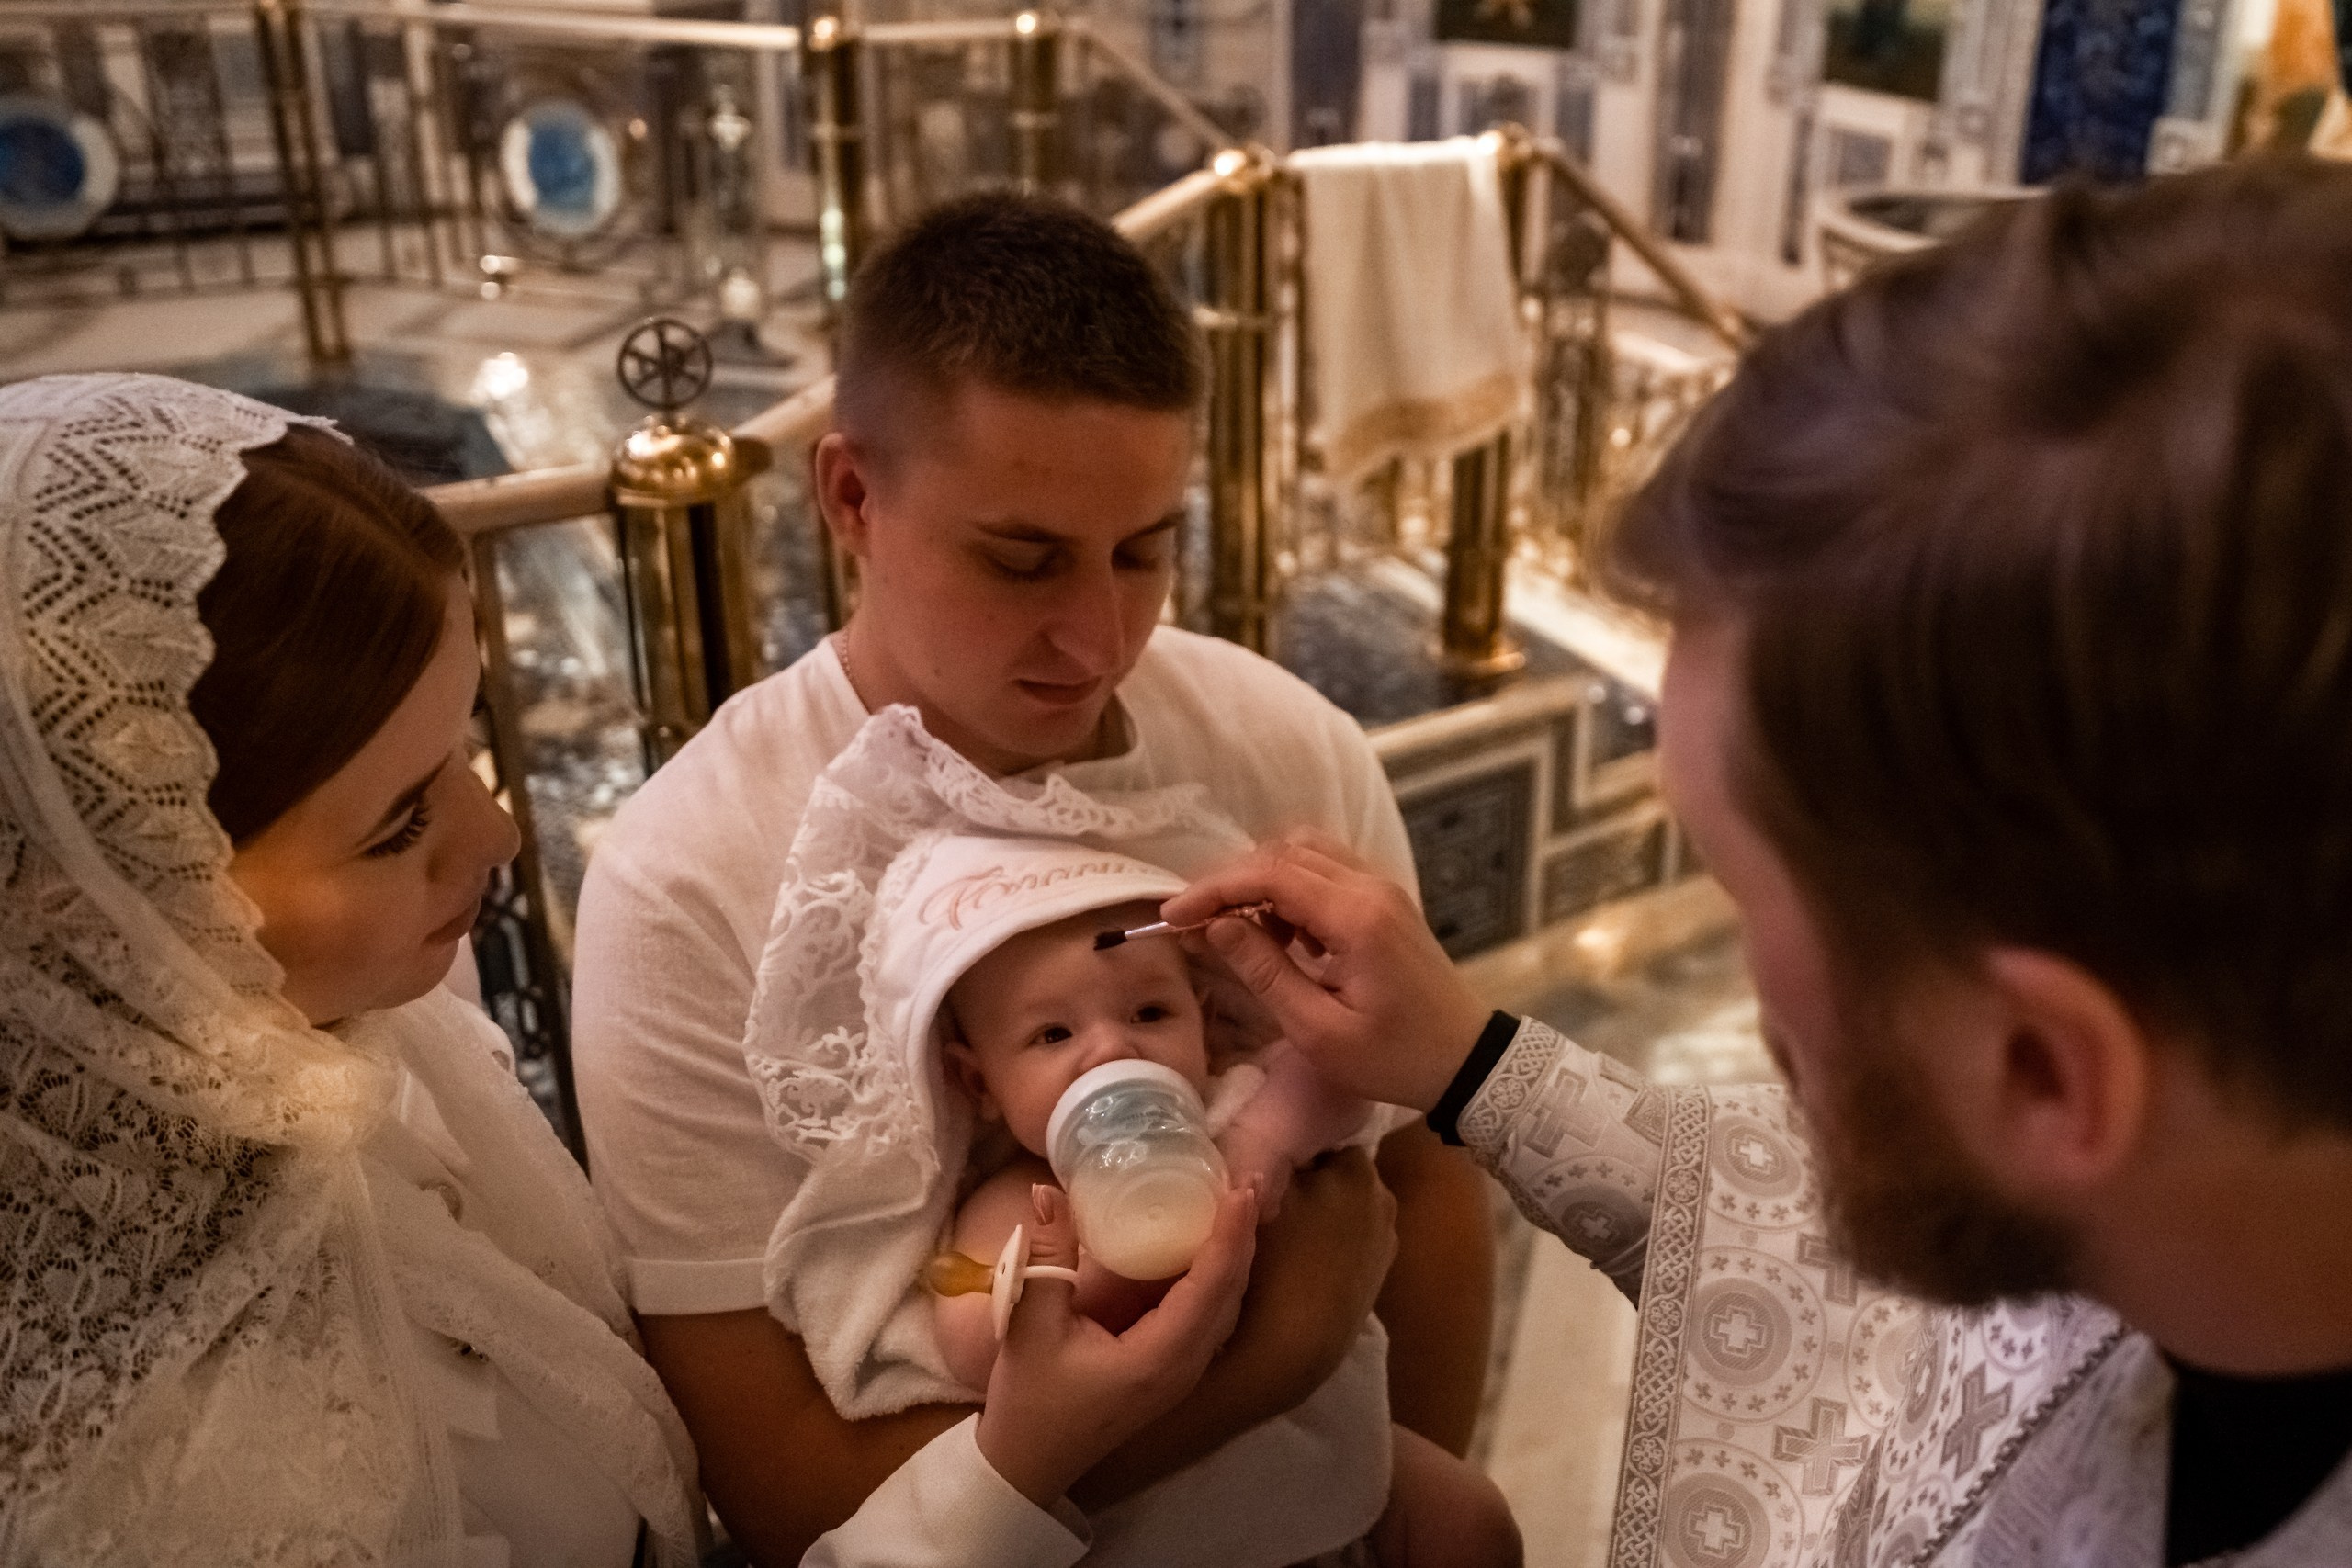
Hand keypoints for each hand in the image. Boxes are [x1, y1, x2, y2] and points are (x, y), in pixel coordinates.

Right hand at [976, 1183, 1256, 1507]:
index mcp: (1159, 1357)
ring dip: (1235, 1256)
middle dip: (1243, 1238)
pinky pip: (1210, 1317)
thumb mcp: (1031, 1326)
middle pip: (1230, 1295)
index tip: (1242, 1190)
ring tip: (1240, 1205)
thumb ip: (1047, 1258)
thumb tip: (1048, 1191)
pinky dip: (1219, 1277)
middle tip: (1251, 1182)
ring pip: (1226, 1307)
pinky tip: (1210, 1248)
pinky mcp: (1172, 1371)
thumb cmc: (1029, 1402)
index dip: (1229, 1237)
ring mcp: (1182, 1373)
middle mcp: (1184, 1367)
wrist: (1026, 1466)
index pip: (1210, 1288)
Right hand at [1164, 828, 1492, 1110]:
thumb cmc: (1394, 1058)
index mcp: (1356, 917)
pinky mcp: (1385, 900)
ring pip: (1305, 852)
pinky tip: (1280, 934)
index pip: (1270, 874)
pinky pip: (1326, 870)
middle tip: (1196, 921)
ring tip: (1237, 929)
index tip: (1174, 917)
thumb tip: (1217, 927)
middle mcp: (1370, 886)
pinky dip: (1291, 888)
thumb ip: (1265, 973)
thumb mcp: (1318, 1031)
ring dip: (1263, 880)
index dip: (1214, 889)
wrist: (1467, 1059)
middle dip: (1232, 880)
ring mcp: (1382, 888)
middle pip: (1285, 851)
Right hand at [1226, 1145, 1397, 1402]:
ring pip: (1342, 1210)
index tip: (1263, 1165)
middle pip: (1334, 1173)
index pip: (1322, 1136)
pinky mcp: (1378, 1280)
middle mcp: (1383, 1200)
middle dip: (1308, 1181)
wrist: (1295, 1350)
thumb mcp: (1255, 1192)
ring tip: (1280, 1237)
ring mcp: (1385, 1243)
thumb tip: (1258, 1130)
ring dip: (1318, 1215)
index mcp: (1358, 1170)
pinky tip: (1298, 1267)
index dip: (1290, 1147)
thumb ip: (1263, 1152)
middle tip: (1266, 1201)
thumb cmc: (1272, 1262)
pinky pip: (1347, 1245)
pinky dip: (1328, 1248)